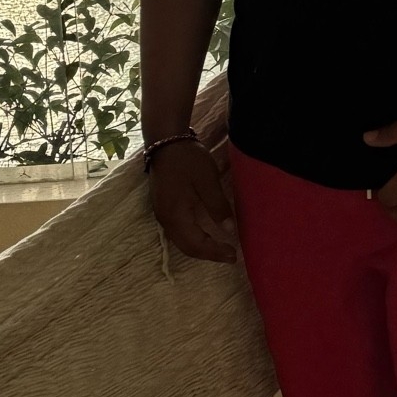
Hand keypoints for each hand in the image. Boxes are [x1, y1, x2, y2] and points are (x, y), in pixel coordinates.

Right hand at [148, 138, 238, 262]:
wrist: (165, 141)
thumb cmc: (187, 160)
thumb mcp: (207, 180)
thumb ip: (217, 206)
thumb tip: (229, 230)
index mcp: (176, 215)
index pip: (196, 244)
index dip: (215, 252)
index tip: (233, 255)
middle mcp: (165, 219)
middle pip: (187, 247)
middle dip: (208, 254)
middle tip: (230, 255)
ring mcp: (162, 214)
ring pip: (181, 241)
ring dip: (200, 248)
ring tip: (220, 248)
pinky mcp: (163, 207)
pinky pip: (178, 232)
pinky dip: (193, 238)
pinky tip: (205, 234)